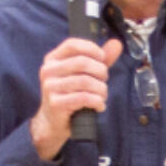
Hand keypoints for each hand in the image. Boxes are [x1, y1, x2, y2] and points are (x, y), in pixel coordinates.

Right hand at [30, 37, 122, 159]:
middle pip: (82, 62)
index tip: (103, 58)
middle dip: (100, 71)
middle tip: (105, 81)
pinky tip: (100, 106)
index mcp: (53, 59)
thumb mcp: (83, 74)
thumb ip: (99, 59)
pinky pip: (83, 98)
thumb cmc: (70, 95)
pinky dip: (97, 102)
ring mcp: (50, 87)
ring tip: (103, 95)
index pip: (72, 44)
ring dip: (101, 89)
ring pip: (85, 81)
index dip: (91, 48)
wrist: (53, 122)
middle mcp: (48, 71)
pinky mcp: (56, 103)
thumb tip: (117, 43)